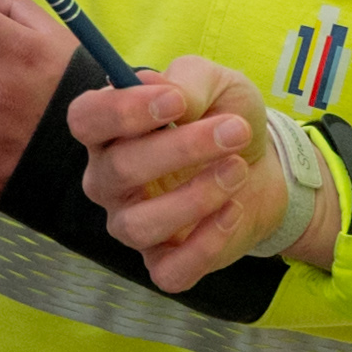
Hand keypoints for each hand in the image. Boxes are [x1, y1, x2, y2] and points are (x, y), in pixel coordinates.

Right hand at [70, 59, 297, 286]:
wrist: (265, 168)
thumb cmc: (225, 119)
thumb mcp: (218, 84)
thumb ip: (189, 81)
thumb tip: (169, 92)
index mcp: (109, 130)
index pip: (86, 119)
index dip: (123, 110)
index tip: (175, 101)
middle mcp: (108, 180)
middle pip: (118, 169)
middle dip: (182, 148)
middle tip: (234, 131)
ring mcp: (131, 224)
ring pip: (137, 226)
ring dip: (195, 197)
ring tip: (238, 170)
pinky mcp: (162, 262)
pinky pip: (168, 271)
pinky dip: (205, 245)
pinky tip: (233, 212)